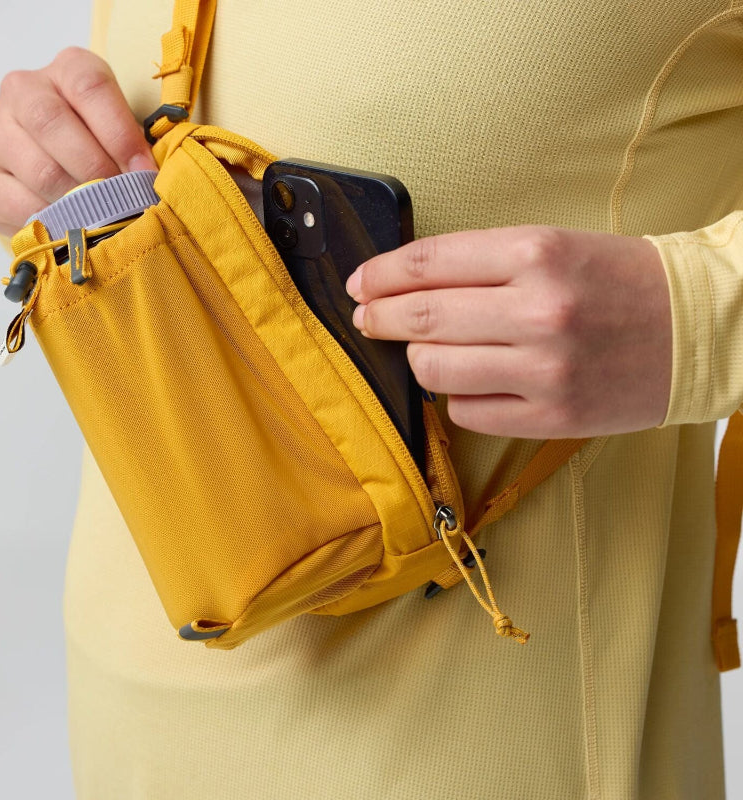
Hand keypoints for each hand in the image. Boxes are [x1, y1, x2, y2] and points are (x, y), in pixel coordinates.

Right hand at [0, 47, 157, 236]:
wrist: (49, 180)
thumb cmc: (99, 153)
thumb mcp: (122, 140)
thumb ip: (136, 150)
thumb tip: (152, 182)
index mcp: (68, 71)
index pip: (90, 86)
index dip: (121, 133)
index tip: (144, 173)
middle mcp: (23, 90)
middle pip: (54, 123)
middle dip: (98, 171)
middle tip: (122, 201)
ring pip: (40, 168)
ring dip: (79, 201)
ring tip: (103, 218)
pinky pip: (19, 203)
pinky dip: (54, 221)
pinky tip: (73, 226)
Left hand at [346, 226, 671, 438]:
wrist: (695, 327)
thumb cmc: (617, 281)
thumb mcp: (553, 246)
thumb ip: (481, 264)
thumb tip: (406, 285)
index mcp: (536, 253)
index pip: (428, 263)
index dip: (381, 274)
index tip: (360, 284)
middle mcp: (538, 310)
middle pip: (421, 318)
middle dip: (378, 319)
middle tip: (365, 319)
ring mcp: (544, 370)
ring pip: (434, 370)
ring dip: (418, 360)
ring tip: (427, 351)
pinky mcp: (552, 417)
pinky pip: (467, 413)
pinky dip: (457, 397)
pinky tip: (473, 383)